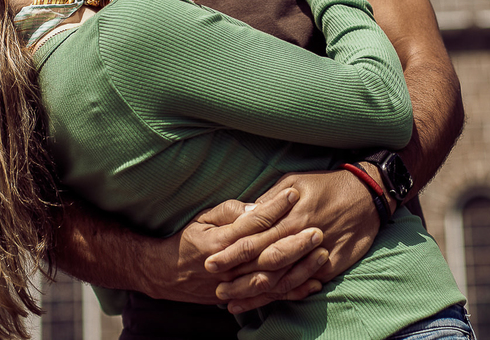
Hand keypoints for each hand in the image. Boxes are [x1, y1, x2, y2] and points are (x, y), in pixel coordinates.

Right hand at [144, 188, 323, 303]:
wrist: (167, 275)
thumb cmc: (188, 240)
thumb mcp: (203, 218)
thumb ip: (230, 212)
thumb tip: (257, 207)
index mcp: (219, 242)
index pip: (252, 223)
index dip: (274, 208)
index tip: (294, 193)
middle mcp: (228, 267)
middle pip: (267, 254)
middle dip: (295, 241)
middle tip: (318, 228)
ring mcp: (236, 285)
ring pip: (273, 278)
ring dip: (300, 267)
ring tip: (322, 253)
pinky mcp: (241, 297)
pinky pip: (272, 296)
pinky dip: (294, 291)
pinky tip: (315, 282)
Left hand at [209, 169, 380, 313]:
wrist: (368, 194)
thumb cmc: (326, 184)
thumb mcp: (294, 181)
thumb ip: (269, 200)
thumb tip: (246, 213)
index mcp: (290, 214)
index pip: (253, 236)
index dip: (231, 251)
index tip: (210, 260)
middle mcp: (301, 235)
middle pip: (263, 262)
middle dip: (238, 277)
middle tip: (216, 288)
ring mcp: (317, 254)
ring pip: (281, 279)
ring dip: (255, 292)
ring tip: (232, 302)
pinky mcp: (331, 267)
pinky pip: (303, 285)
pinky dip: (283, 296)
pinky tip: (267, 302)